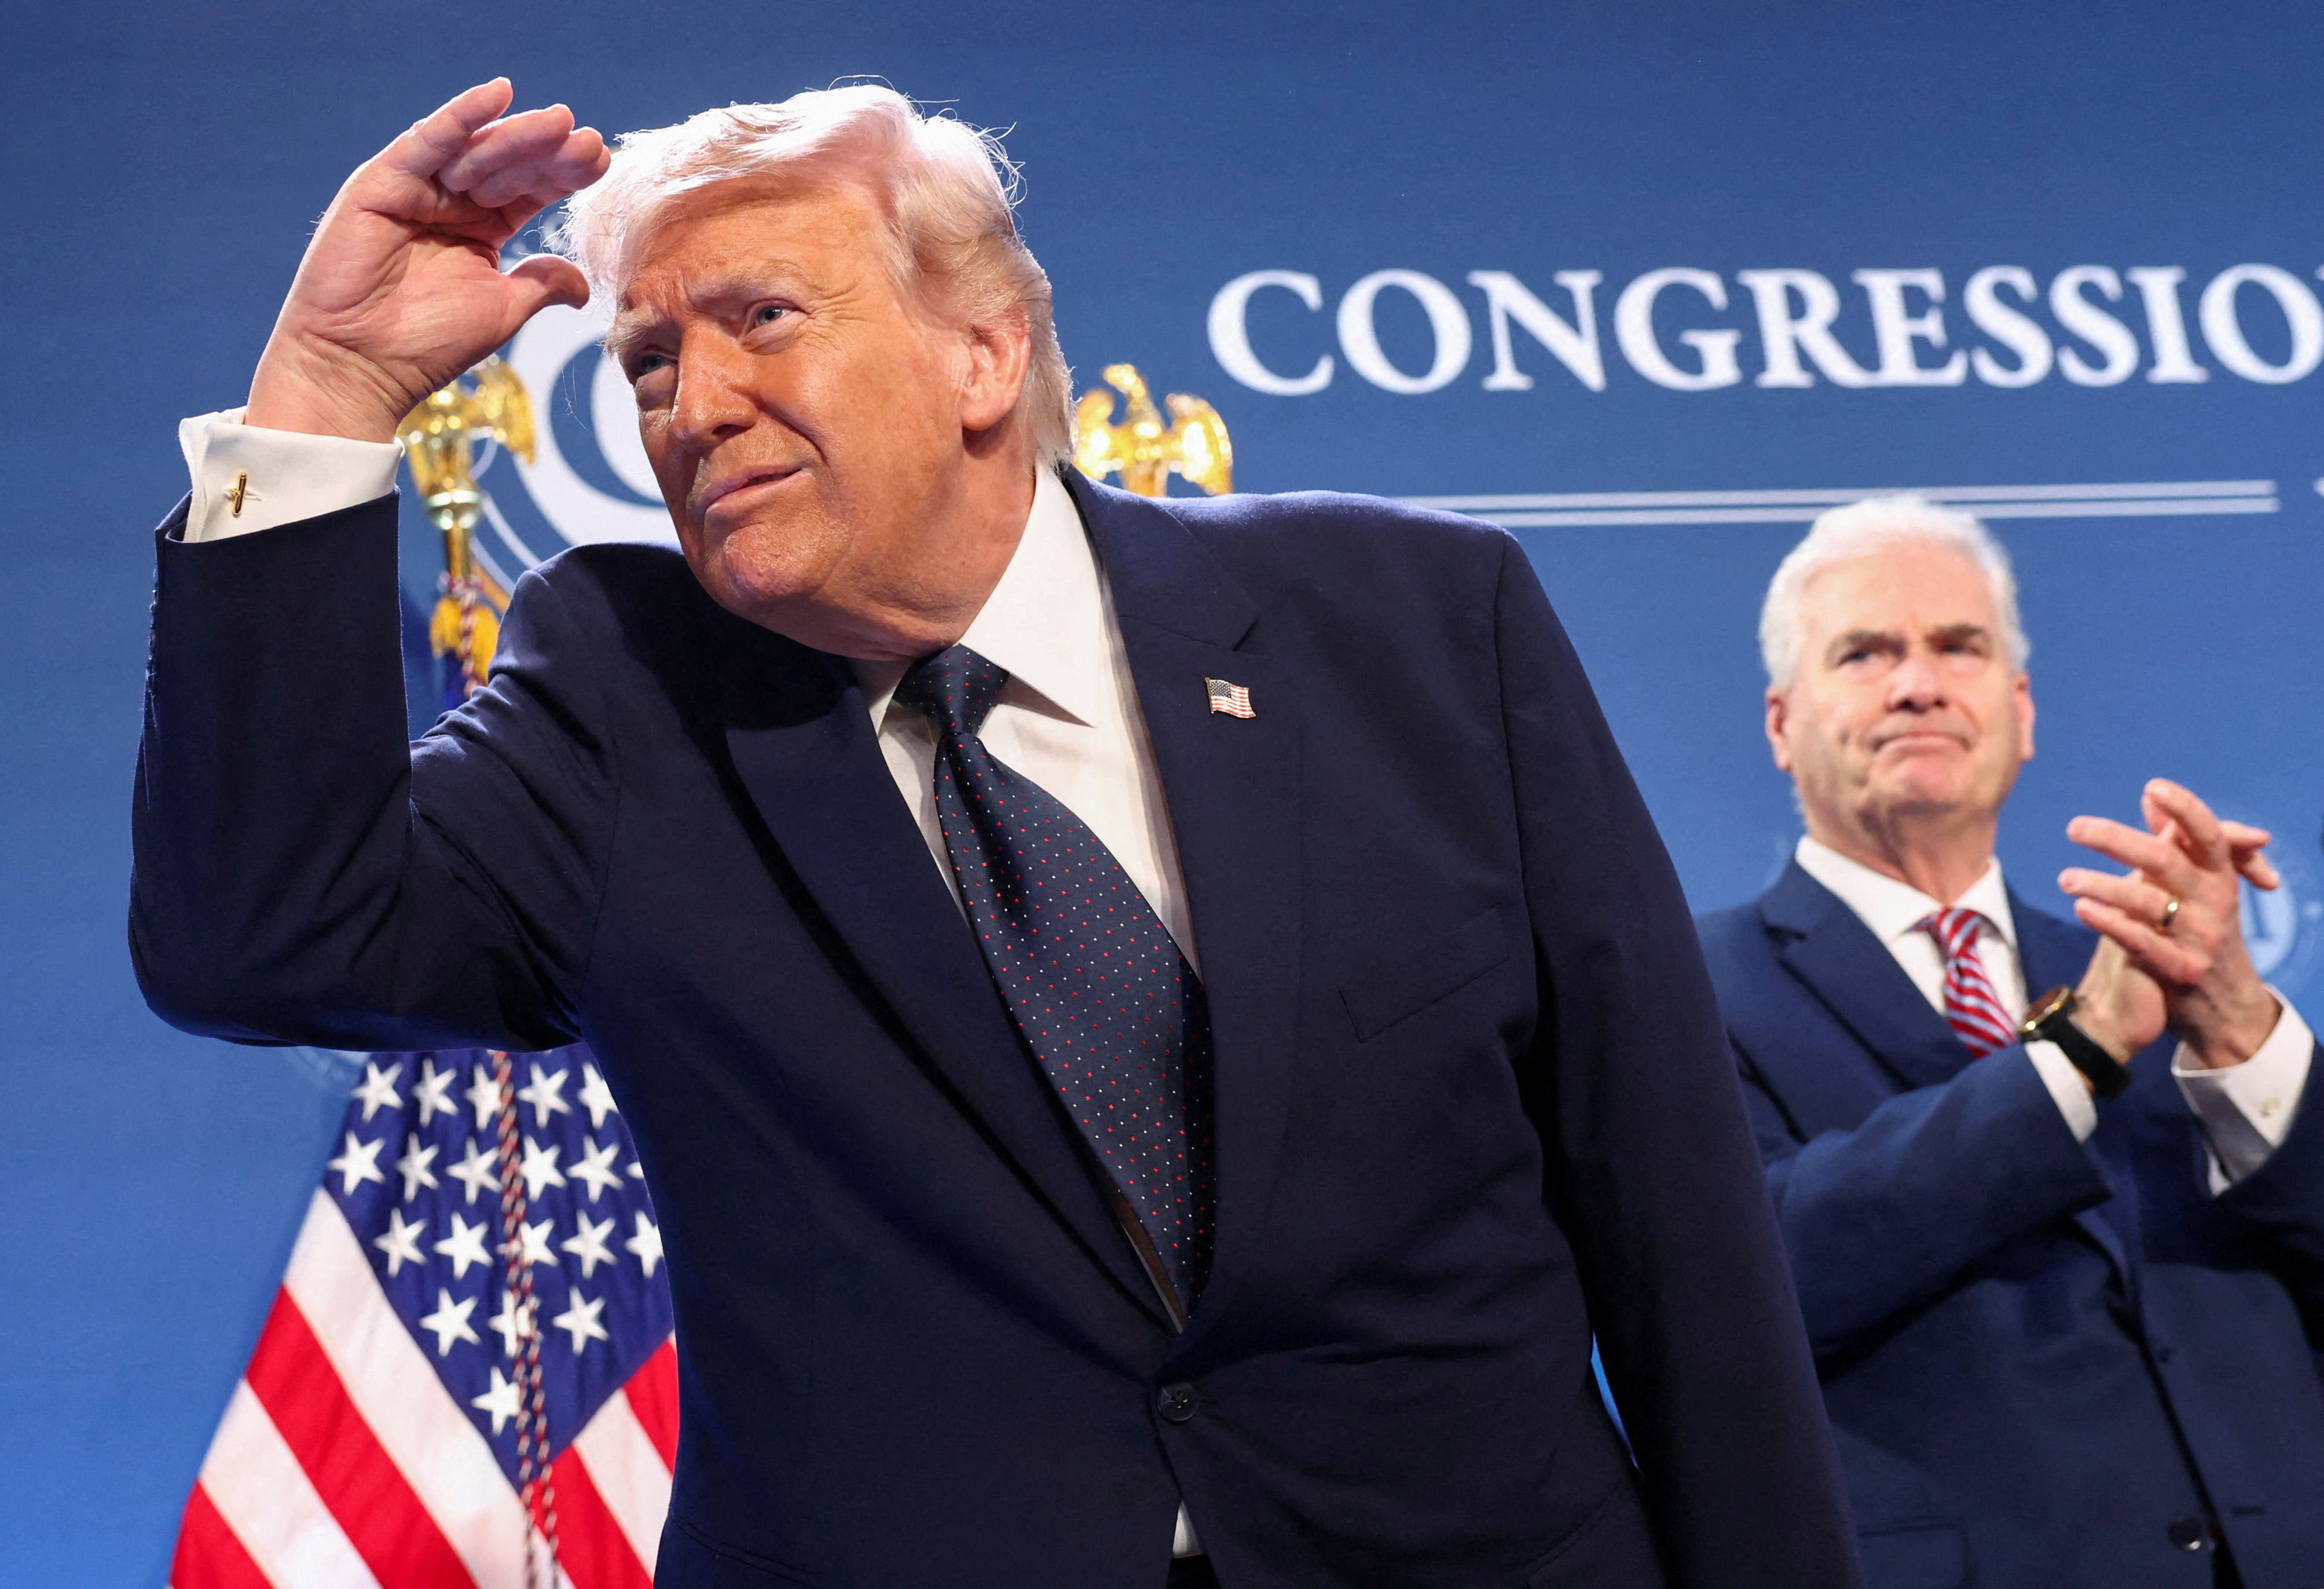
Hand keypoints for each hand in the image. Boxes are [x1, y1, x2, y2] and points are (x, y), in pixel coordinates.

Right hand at [244, 80, 610, 441]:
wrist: (362, 365)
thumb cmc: (427, 343)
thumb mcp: (502, 310)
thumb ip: (541, 284)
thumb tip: (584, 282)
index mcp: (482, 228)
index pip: (531, 190)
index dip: (565, 175)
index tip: (602, 162)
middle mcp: (451, 202)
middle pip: (509, 165)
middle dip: (549, 151)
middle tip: (589, 140)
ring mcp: (417, 189)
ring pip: (476, 150)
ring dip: (519, 134)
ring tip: (560, 121)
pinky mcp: (382, 182)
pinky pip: (426, 141)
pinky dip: (460, 116)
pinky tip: (497, 93)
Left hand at [2060, 779, 2281, 1068]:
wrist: (2221, 1007)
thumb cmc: (2198, 932)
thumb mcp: (2195, 888)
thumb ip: (2173, 843)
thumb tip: (2149, 799)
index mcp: (2219, 877)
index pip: (2208, 834)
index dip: (2185, 809)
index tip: (2152, 787)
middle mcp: (2216, 902)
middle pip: (2165, 860)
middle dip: (2118, 840)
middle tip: (2074, 827)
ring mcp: (2202, 937)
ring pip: (2147, 901)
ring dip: (2101, 884)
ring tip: (2065, 877)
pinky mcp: (2183, 969)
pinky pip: (2141, 941)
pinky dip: (2109, 921)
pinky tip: (2081, 908)